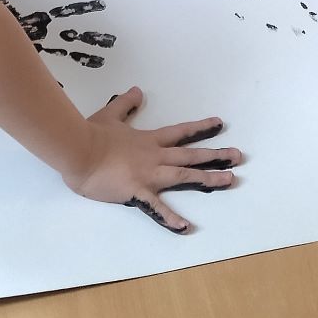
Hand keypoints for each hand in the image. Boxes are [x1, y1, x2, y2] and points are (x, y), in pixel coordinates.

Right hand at [69, 88, 241, 232]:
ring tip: (229, 180)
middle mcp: (155, 157)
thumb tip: (137, 91)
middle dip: (216, 155)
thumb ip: (126, 103)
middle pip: (191, 155)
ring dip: (208, 178)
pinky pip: (157, 207)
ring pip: (184, 175)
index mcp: (148, 140)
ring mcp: (148, 175)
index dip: (200, 128)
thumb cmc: (91, 134)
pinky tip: (186, 227)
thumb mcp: (111, 114)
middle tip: (238, 155)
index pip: (180, 132)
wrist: (78, 150)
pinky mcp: (137, 192)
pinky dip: (171, 218)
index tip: (219, 124)